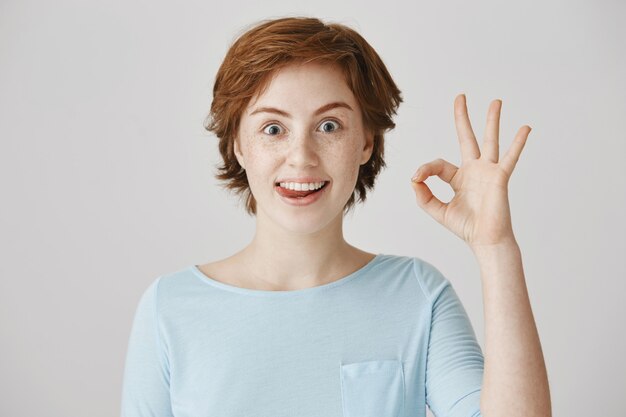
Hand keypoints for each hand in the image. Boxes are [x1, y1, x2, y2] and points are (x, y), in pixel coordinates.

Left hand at [410, 93, 530, 248]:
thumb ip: (423, 196)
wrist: (485, 240)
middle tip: (460, 97)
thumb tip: (413, 178)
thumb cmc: (466, 227)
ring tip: (495, 102)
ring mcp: (488, 172)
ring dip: (492, 121)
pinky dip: (518, 143)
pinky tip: (525, 128)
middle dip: (463, 118)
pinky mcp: (500, 177)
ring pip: (490, 140)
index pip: (438, 164)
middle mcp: (474, 170)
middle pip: (467, 137)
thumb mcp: (437, 211)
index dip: (425, 169)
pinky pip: (510, 157)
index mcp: (458, 178)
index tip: (416, 178)